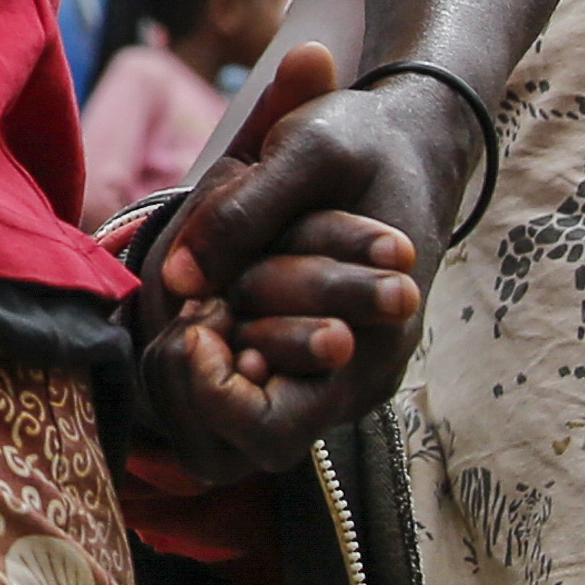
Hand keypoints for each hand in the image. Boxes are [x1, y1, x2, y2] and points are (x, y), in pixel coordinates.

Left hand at [127, 44, 480, 475]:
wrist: (406, 144)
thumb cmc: (362, 145)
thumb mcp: (311, 151)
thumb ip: (244, 213)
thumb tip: (177, 280)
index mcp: (370, 347)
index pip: (268, 430)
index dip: (214, 391)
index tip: (200, 316)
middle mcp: (350, 381)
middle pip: (243, 439)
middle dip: (200, 377)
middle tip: (197, 312)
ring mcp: (328, 376)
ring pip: (234, 419)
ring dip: (199, 368)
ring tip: (203, 305)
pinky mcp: (303, 358)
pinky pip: (239, 387)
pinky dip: (209, 351)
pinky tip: (209, 301)